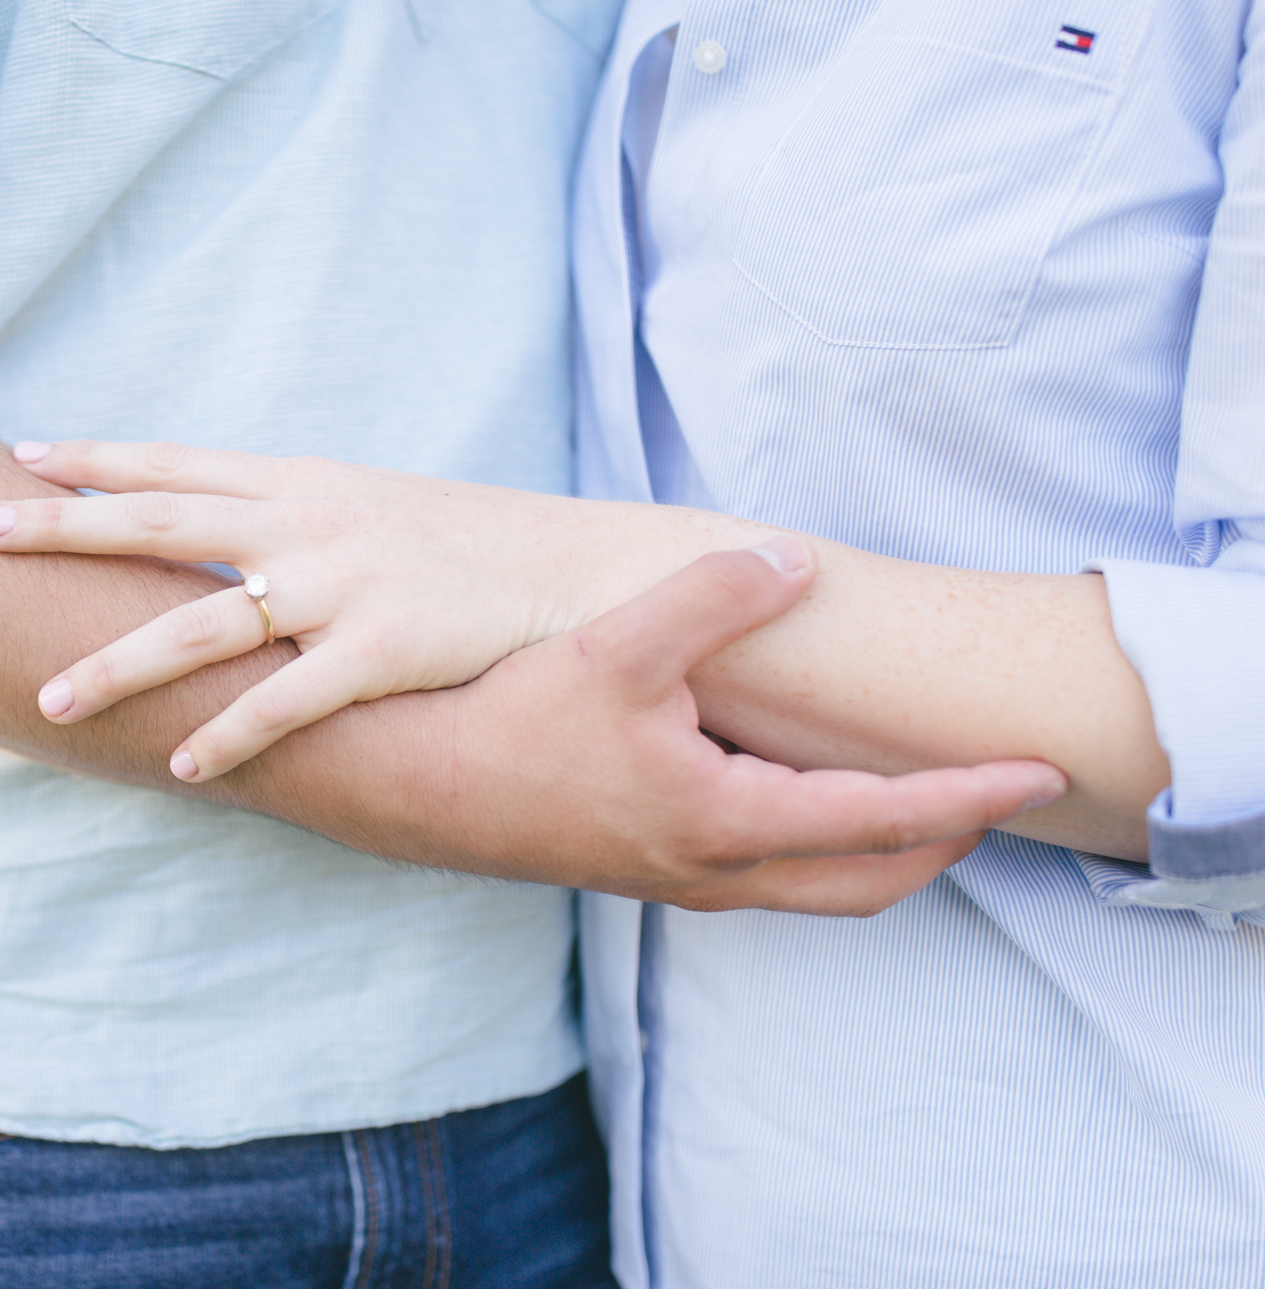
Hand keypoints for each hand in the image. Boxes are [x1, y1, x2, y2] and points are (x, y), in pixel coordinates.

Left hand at [0, 439, 661, 779]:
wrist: (583, 569)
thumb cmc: (477, 545)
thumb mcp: (378, 509)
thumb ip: (303, 517)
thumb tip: (238, 532)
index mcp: (305, 484)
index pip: (180, 464)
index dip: (99, 460)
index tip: (22, 454)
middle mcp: (309, 524)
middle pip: (162, 522)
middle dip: (65, 529)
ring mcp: (343, 585)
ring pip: (206, 621)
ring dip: (120, 662)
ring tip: (50, 697)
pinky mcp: (385, 649)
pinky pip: (290, 700)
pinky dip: (232, 732)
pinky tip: (182, 764)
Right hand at [328, 538, 1067, 914]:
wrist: (414, 789)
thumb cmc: (510, 722)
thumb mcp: (616, 644)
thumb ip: (713, 597)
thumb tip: (792, 560)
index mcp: (725, 822)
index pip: (883, 820)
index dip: (969, 793)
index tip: (1034, 770)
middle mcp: (714, 872)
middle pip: (870, 881)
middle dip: (944, 841)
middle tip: (995, 791)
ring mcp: (680, 881)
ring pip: (817, 888)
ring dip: (882, 851)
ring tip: (919, 795)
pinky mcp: (647, 870)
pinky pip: (766, 875)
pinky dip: (820, 846)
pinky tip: (799, 787)